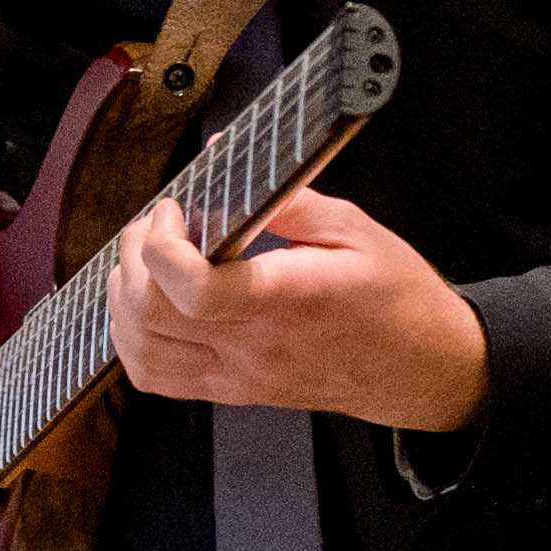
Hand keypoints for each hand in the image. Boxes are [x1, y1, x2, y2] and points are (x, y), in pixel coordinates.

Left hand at [102, 188, 487, 434]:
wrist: (423, 369)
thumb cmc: (398, 301)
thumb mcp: (355, 229)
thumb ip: (286, 198)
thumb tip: (229, 159)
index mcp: (286, 301)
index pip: (193, 289)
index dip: (161, 242)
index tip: (175, 209)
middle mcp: (254, 346)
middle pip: (151, 317)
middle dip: (133, 258)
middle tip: (156, 226)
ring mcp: (240, 376)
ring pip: (143, 354)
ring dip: (126, 302)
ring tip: (148, 264)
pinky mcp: (235, 391)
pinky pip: (160, 380)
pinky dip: (136, 341)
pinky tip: (152, 308)